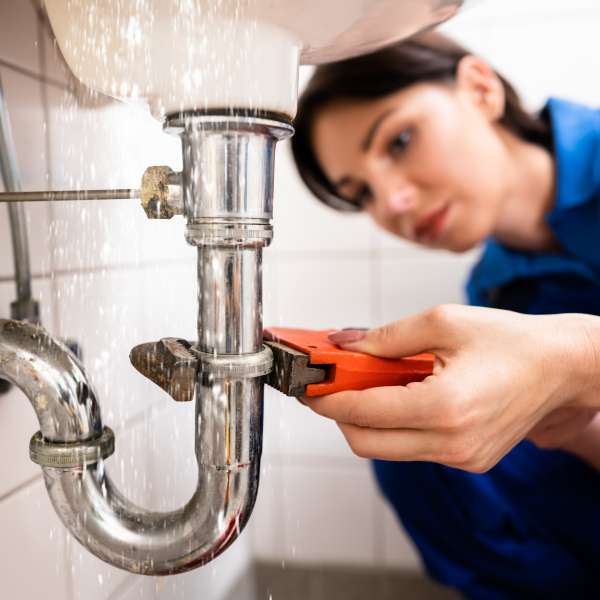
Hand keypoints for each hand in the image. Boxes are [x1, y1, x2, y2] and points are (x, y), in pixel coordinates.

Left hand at [305, 305, 599, 471]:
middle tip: (330, 387)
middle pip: (366, 443)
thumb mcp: (442, 322)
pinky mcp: (467, 459)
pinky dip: (396, 424)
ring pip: (388, 448)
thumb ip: (386, 337)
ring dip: (368, 418)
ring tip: (368, 384)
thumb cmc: (510, 341)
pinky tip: (401, 395)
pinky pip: (413, 447)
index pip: (363, 412)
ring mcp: (460, 458)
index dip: (328, 399)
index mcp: (444, 407)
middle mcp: (451, 443)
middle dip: (340, 415)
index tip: (308, 388)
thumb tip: (344, 346)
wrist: (561, 367)